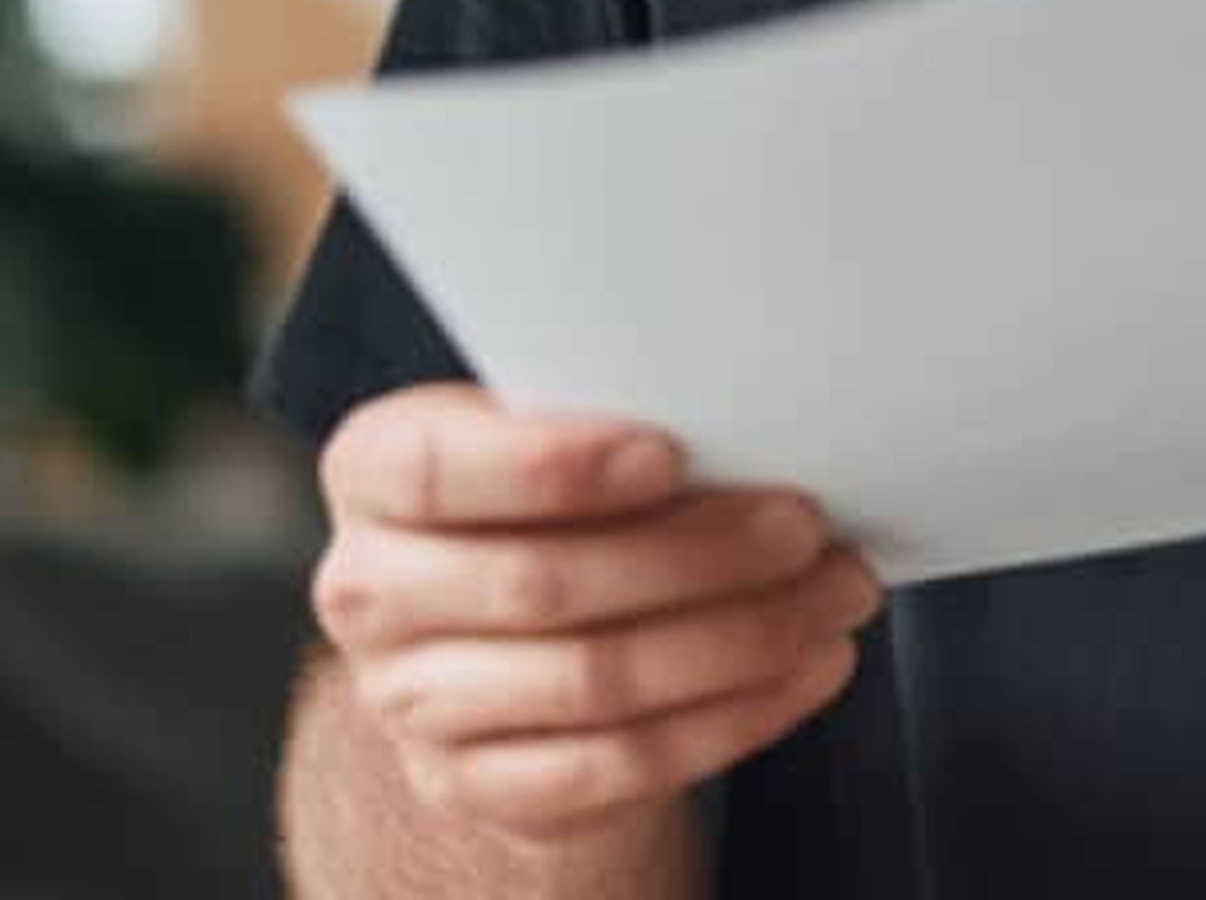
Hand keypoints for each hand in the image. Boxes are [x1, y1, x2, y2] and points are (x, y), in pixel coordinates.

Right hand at [309, 383, 886, 845]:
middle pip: (541, 584)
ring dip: (740, 636)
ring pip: (594, 681)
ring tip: (835, 590)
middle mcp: (370, 592)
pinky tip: (808, 666)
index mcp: (373, 473)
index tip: (668, 453)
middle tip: (805, 523)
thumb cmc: (547, 496)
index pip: (438, 471)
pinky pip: (623, 762)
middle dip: (696, 552)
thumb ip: (610, 419)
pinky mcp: (477, 787)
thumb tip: (754, 419)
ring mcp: (412, 705)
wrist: (501, 635)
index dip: (554, 466)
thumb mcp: (550, 432)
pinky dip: (736, 713)